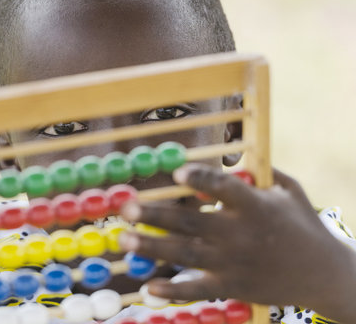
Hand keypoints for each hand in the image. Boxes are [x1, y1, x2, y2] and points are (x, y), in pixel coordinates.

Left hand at [119, 164, 355, 322]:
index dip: (199, 180)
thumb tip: (230, 157)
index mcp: (254, 206)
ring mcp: (233, 262)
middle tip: (127, 209)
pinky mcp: (231, 286)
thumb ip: (261, 172)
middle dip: (157, 215)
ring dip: (152, 246)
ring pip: (186, 253)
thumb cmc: (304, 226)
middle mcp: (240, 233)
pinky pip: (198, 289)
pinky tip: (148, 286)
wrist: (324, 274)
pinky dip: (172, 289)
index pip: (223, 188)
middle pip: (191, 222)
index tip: (175, 173)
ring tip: (125, 239)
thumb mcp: (289, 191)